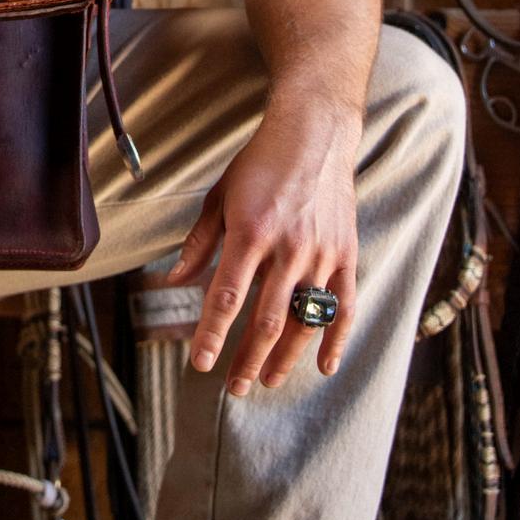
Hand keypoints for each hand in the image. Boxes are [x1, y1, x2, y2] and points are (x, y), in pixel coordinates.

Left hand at [164, 98, 359, 393]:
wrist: (314, 133)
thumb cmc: (260, 163)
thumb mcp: (220, 197)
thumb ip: (199, 243)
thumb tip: (173, 280)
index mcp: (250, 232)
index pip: (226, 297)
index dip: (212, 335)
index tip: (201, 364)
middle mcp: (288, 247)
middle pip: (266, 319)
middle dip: (247, 357)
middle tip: (233, 386)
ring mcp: (321, 253)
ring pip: (303, 319)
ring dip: (284, 356)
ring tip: (265, 379)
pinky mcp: (346, 253)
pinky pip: (344, 306)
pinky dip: (335, 339)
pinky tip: (324, 365)